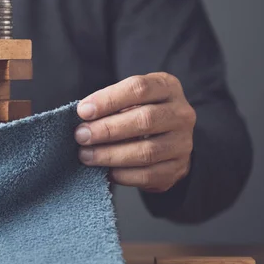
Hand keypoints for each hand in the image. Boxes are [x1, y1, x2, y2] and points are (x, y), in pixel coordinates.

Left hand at [74, 72, 195, 191]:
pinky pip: (148, 175)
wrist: (166, 141)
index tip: (83, 111)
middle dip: (107, 129)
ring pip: (146, 151)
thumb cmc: (138, 113)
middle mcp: (181, 114)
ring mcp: (182, 143)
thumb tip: (83, 115)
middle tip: (81, 136)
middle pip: (145, 120)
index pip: (139, 88)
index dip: (108, 100)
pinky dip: (123, 175)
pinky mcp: (177, 169)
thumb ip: (109, 104)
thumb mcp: (129, 99)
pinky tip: (105, 172)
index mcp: (167, 87)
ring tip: (86, 155)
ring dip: (110, 155)